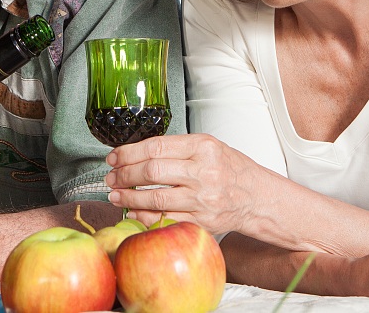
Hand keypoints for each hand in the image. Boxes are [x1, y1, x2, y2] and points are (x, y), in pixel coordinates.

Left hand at [104, 133, 270, 234]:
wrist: (257, 197)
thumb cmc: (230, 169)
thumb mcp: (208, 146)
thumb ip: (176, 148)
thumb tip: (135, 154)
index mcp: (203, 147)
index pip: (156, 147)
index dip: (129, 153)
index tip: (114, 157)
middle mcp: (204, 172)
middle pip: (152, 171)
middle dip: (125, 175)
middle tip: (111, 177)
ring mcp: (203, 199)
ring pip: (156, 199)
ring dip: (129, 198)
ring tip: (115, 195)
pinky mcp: (202, 222)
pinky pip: (165, 220)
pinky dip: (144, 217)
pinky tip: (133, 212)